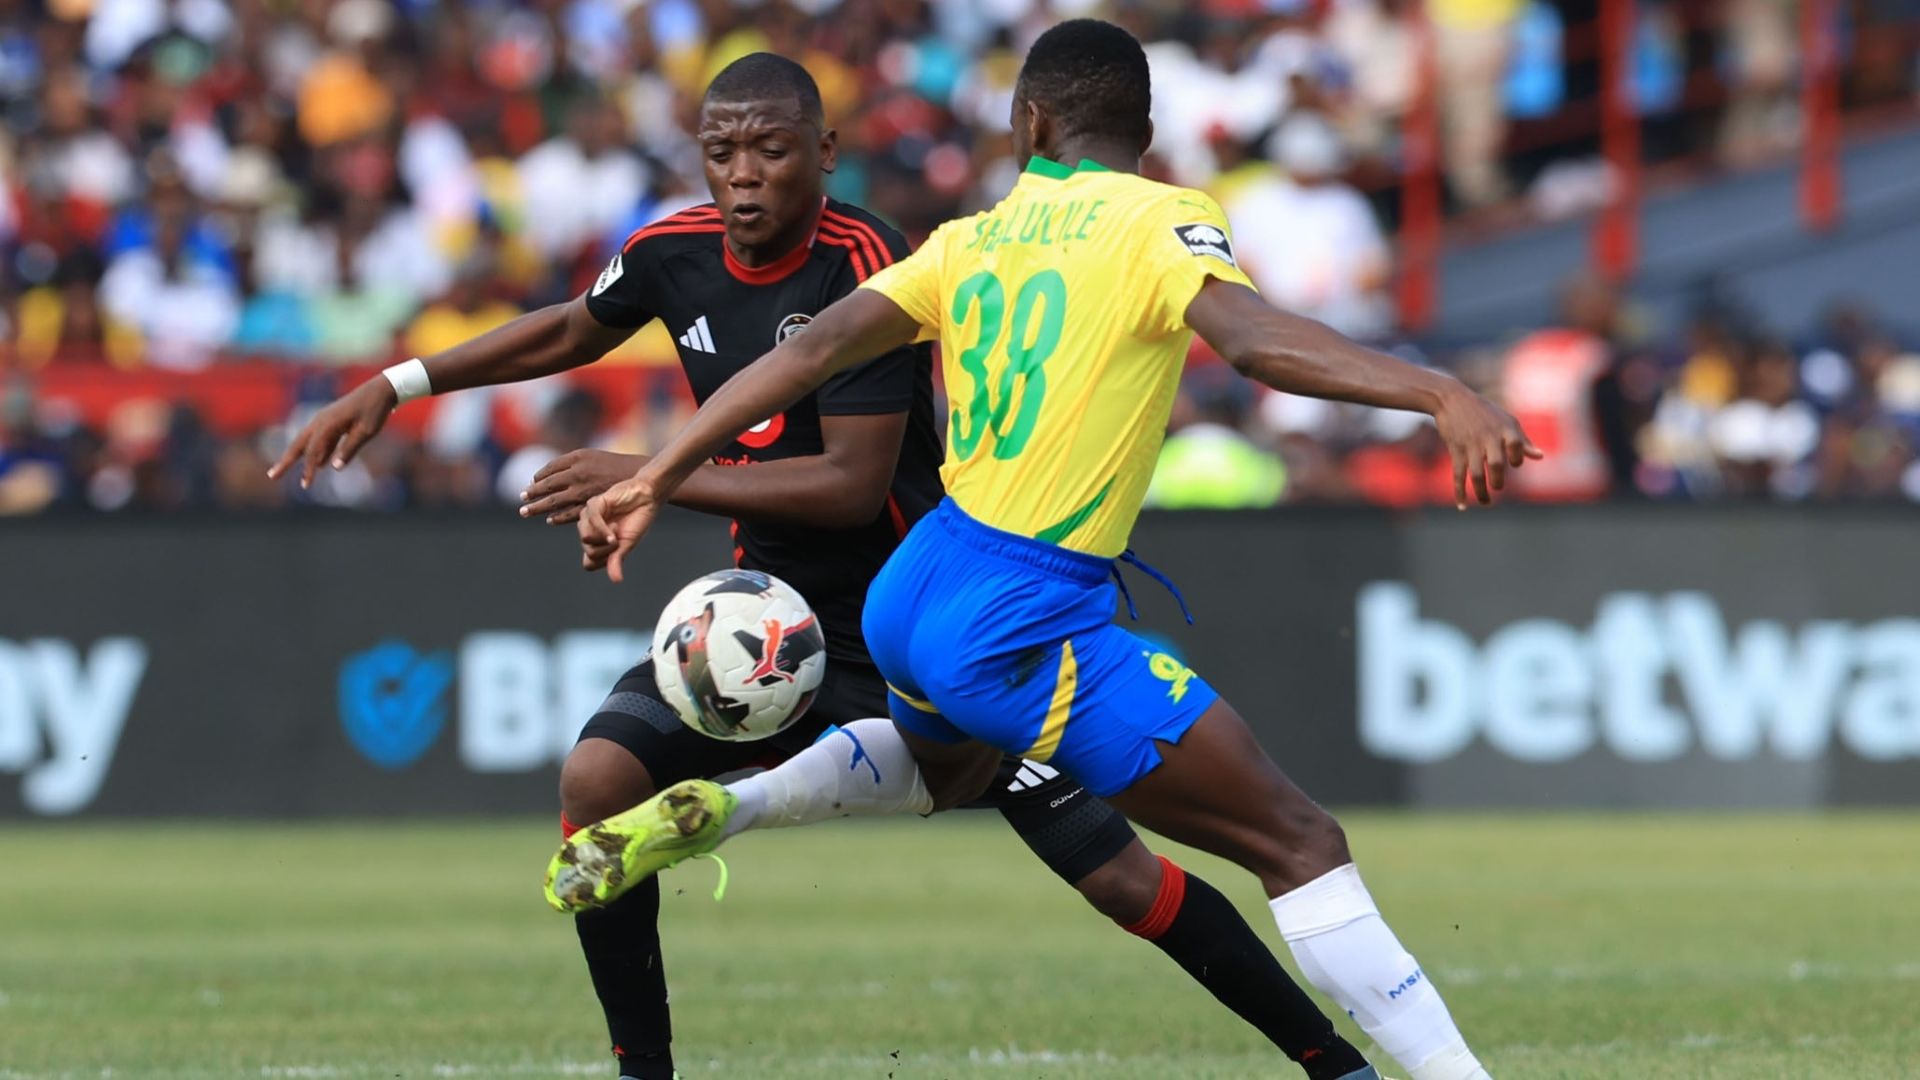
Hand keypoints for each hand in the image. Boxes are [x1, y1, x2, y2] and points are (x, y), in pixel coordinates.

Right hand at [267, 378, 397, 487]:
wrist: (380, 390)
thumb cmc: (374, 410)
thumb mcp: (366, 431)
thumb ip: (349, 448)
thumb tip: (334, 468)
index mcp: (328, 424)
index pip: (313, 451)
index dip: (308, 469)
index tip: (306, 485)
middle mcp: (320, 421)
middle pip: (298, 444)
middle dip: (285, 461)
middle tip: (271, 476)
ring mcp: (323, 419)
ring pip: (304, 440)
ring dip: (294, 456)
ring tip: (282, 469)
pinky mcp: (330, 420)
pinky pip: (317, 438)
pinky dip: (313, 451)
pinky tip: (317, 464)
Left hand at [520, 449, 645, 524]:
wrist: (639, 476)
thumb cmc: (614, 465)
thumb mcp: (591, 456)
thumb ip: (570, 464)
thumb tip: (546, 475)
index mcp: (577, 458)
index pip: (549, 470)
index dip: (538, 479)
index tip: (530, 485)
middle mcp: (578, 473)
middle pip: (547, 485)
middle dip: (531, 494)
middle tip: (521, 498)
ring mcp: (584, 490)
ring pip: (555, 501)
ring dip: (538, 508)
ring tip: (525, 512)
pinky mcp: (592, 505)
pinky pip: (570, 514)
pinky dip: (558, 518)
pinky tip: (550, 520)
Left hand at [578, 473, 663, 582]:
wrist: (647, 498)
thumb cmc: (638, 519)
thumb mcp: (628, 544)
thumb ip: (617, 560)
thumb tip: (616, 580)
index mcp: (597, 543)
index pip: (588, 564)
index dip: (603, 563)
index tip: (617, 554)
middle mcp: (590, 531)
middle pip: (588, 553)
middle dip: (606, 551)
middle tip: (619, 541)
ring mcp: (590, 517)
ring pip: (585, 539)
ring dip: (605, 539)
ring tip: (618, 530)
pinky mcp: (595, 504)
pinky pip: (592, 521)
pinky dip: (603, 529)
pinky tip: (614, 530)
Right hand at [1431, 383, 1542, 508]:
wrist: (1452, 399)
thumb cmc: (1483, 412)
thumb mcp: (1506, 421)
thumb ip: (1522, 440)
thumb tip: (1540, 457)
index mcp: (1504, 428)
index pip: (1516, 447)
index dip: (1517, 458)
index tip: (1514, 463)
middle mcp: (1488, 437)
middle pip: (1496, 464)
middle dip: (1498, 481)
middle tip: (1498, 487)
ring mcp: (1471, 444)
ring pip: (1477, 474)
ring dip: (1481, 492)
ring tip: (1486, 502)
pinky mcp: (1456, 450)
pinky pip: (1458, 475)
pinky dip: (1460, 492)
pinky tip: (1463, 505)